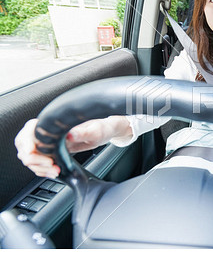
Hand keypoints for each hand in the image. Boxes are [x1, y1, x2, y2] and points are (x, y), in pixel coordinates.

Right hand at [15, 116, 131, 177]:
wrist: (107, 131)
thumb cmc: (102, 127)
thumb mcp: (96, 130)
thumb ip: (84, 132)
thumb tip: (70, 135)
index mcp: (55, 121)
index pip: (28, 131)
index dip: (30, 145)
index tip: (43, 157)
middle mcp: (49, 130)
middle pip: (24, 145)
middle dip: (33, 159)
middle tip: (50, 166)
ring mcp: (49, 141)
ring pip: (28, 155)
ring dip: (37, 167)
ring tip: (54, 171)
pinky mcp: (52, 150)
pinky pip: (37, 161)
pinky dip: (42, 170)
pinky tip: (53, 172)